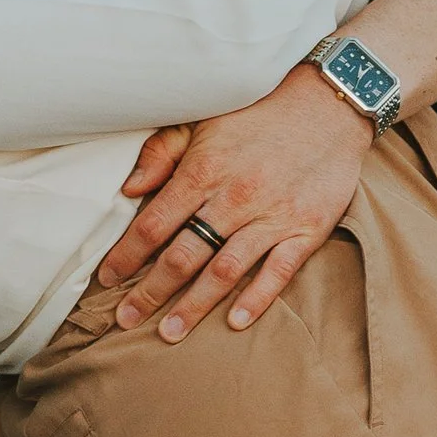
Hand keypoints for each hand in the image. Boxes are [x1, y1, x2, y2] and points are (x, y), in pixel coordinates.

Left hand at [94, 66, 370, 338]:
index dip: (126, 255)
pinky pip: (278, 272)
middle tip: (126, 319)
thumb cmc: (260, 112)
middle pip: (183, 256)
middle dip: (150, 292)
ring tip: (169, 333)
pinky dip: (257, 299)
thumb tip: (129, 189)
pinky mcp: (307, 229)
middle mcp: (235, 198)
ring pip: (224, 271)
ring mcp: (272, 216)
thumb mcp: (203, 119)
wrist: (330, 104)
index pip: (153, 224)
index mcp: (204, 170)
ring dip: (194, 305)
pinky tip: (235, 322)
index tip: (106, 279)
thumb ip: (162, 153)